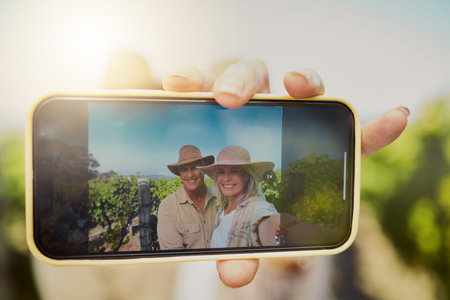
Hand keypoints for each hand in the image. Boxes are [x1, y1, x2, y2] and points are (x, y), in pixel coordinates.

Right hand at [163, 58, 408, 287]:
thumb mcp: (243, 230)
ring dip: (241, 78)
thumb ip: (244, 249)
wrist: (203, 179)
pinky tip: (177, 85)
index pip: (349, 139)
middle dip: (305, 82)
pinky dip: (193, 78)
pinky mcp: (213, 94)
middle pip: (305, 90)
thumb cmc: (234, 202)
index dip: (375, 130)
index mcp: (303, 152)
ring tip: (223, 95)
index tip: (398, 117)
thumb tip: (233, 277)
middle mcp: (282, 120)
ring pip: (256, 73)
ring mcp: (250, 103)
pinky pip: (206, 78)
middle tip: (290, 93)